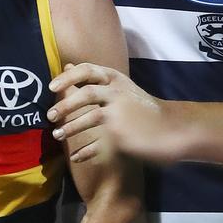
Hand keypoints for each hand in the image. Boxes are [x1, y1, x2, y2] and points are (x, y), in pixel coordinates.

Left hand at [48, 62, 167, 162]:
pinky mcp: (123, 135)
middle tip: (50, 116)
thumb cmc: (142, 109)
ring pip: (90, 119)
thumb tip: (67, 66)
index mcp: (117, 79)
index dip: (68, 77)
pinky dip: (85, 151)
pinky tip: (76, 157)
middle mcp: (119, 93)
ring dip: (71, 128)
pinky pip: (98, 143)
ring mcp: (122, 114)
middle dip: (65, 105)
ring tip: (58, 135)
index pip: (88, 70)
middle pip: (87, 94)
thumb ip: (96, 80)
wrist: (172, 129)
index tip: (51, 86)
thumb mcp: (122, 87)